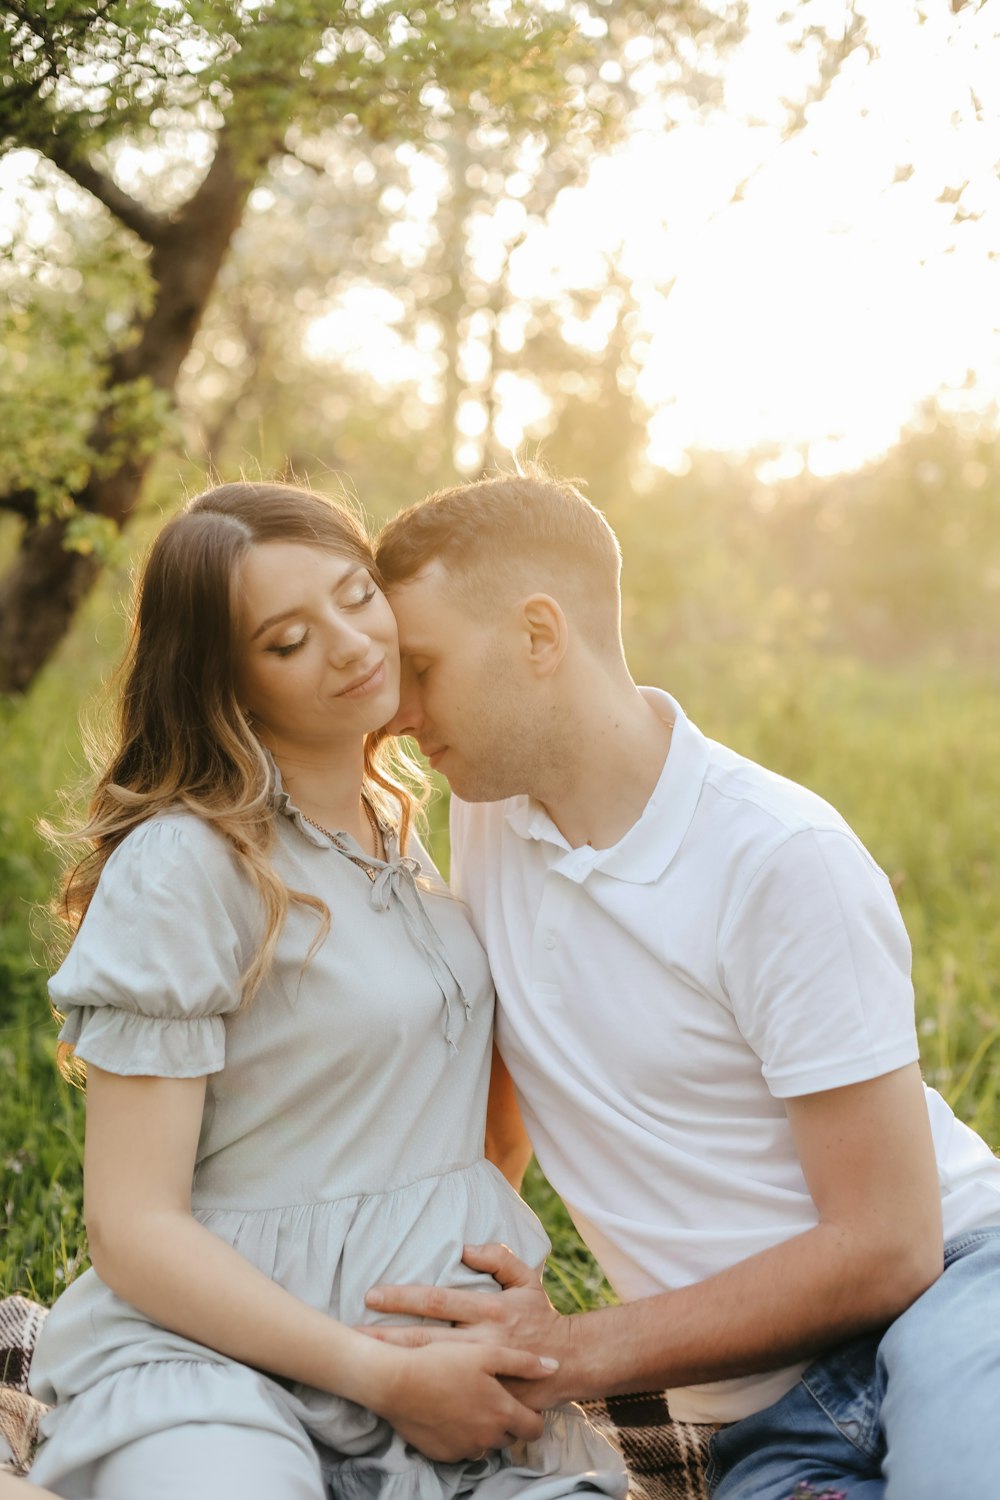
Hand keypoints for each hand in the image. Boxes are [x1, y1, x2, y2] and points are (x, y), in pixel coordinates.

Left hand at [363, 1244, 569, 1405]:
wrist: (569, 1363)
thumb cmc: (542, 1318)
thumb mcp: (527, 1280)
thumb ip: (499, 1258)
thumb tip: (465, 1247)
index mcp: (488, 1309)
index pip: (437, 1299)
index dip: (403, 1297)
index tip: (372, 1295)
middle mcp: (480, 1340)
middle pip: (424, 1336)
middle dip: (386, 1335)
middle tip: (353, 1333)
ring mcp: (479, 1373)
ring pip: (429, 1367)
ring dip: (395, 1364)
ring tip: (364, 1364)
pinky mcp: (482, 1397)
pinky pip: (447, 1396)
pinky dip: (421, 1396)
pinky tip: (395, 1397)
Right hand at [375, 1340, 554, 1461]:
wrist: (396, 1381)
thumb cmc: (443, 1361)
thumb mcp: (487, 1353)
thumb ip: (524, 1363)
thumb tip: (555, 1367)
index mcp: (502, 1413)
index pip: (535, 1429)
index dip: (533, 1416)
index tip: (523, 1402)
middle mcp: (487, 1437)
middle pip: (510, 1437)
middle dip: (507, 1421)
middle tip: (493, 1396)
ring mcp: (464, 1449)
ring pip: (486, 1444)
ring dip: (485, 1429)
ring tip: (470, 1401)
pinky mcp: (443, 1454)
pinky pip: (463, 1449)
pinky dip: (462, 1435)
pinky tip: (450, 1411)